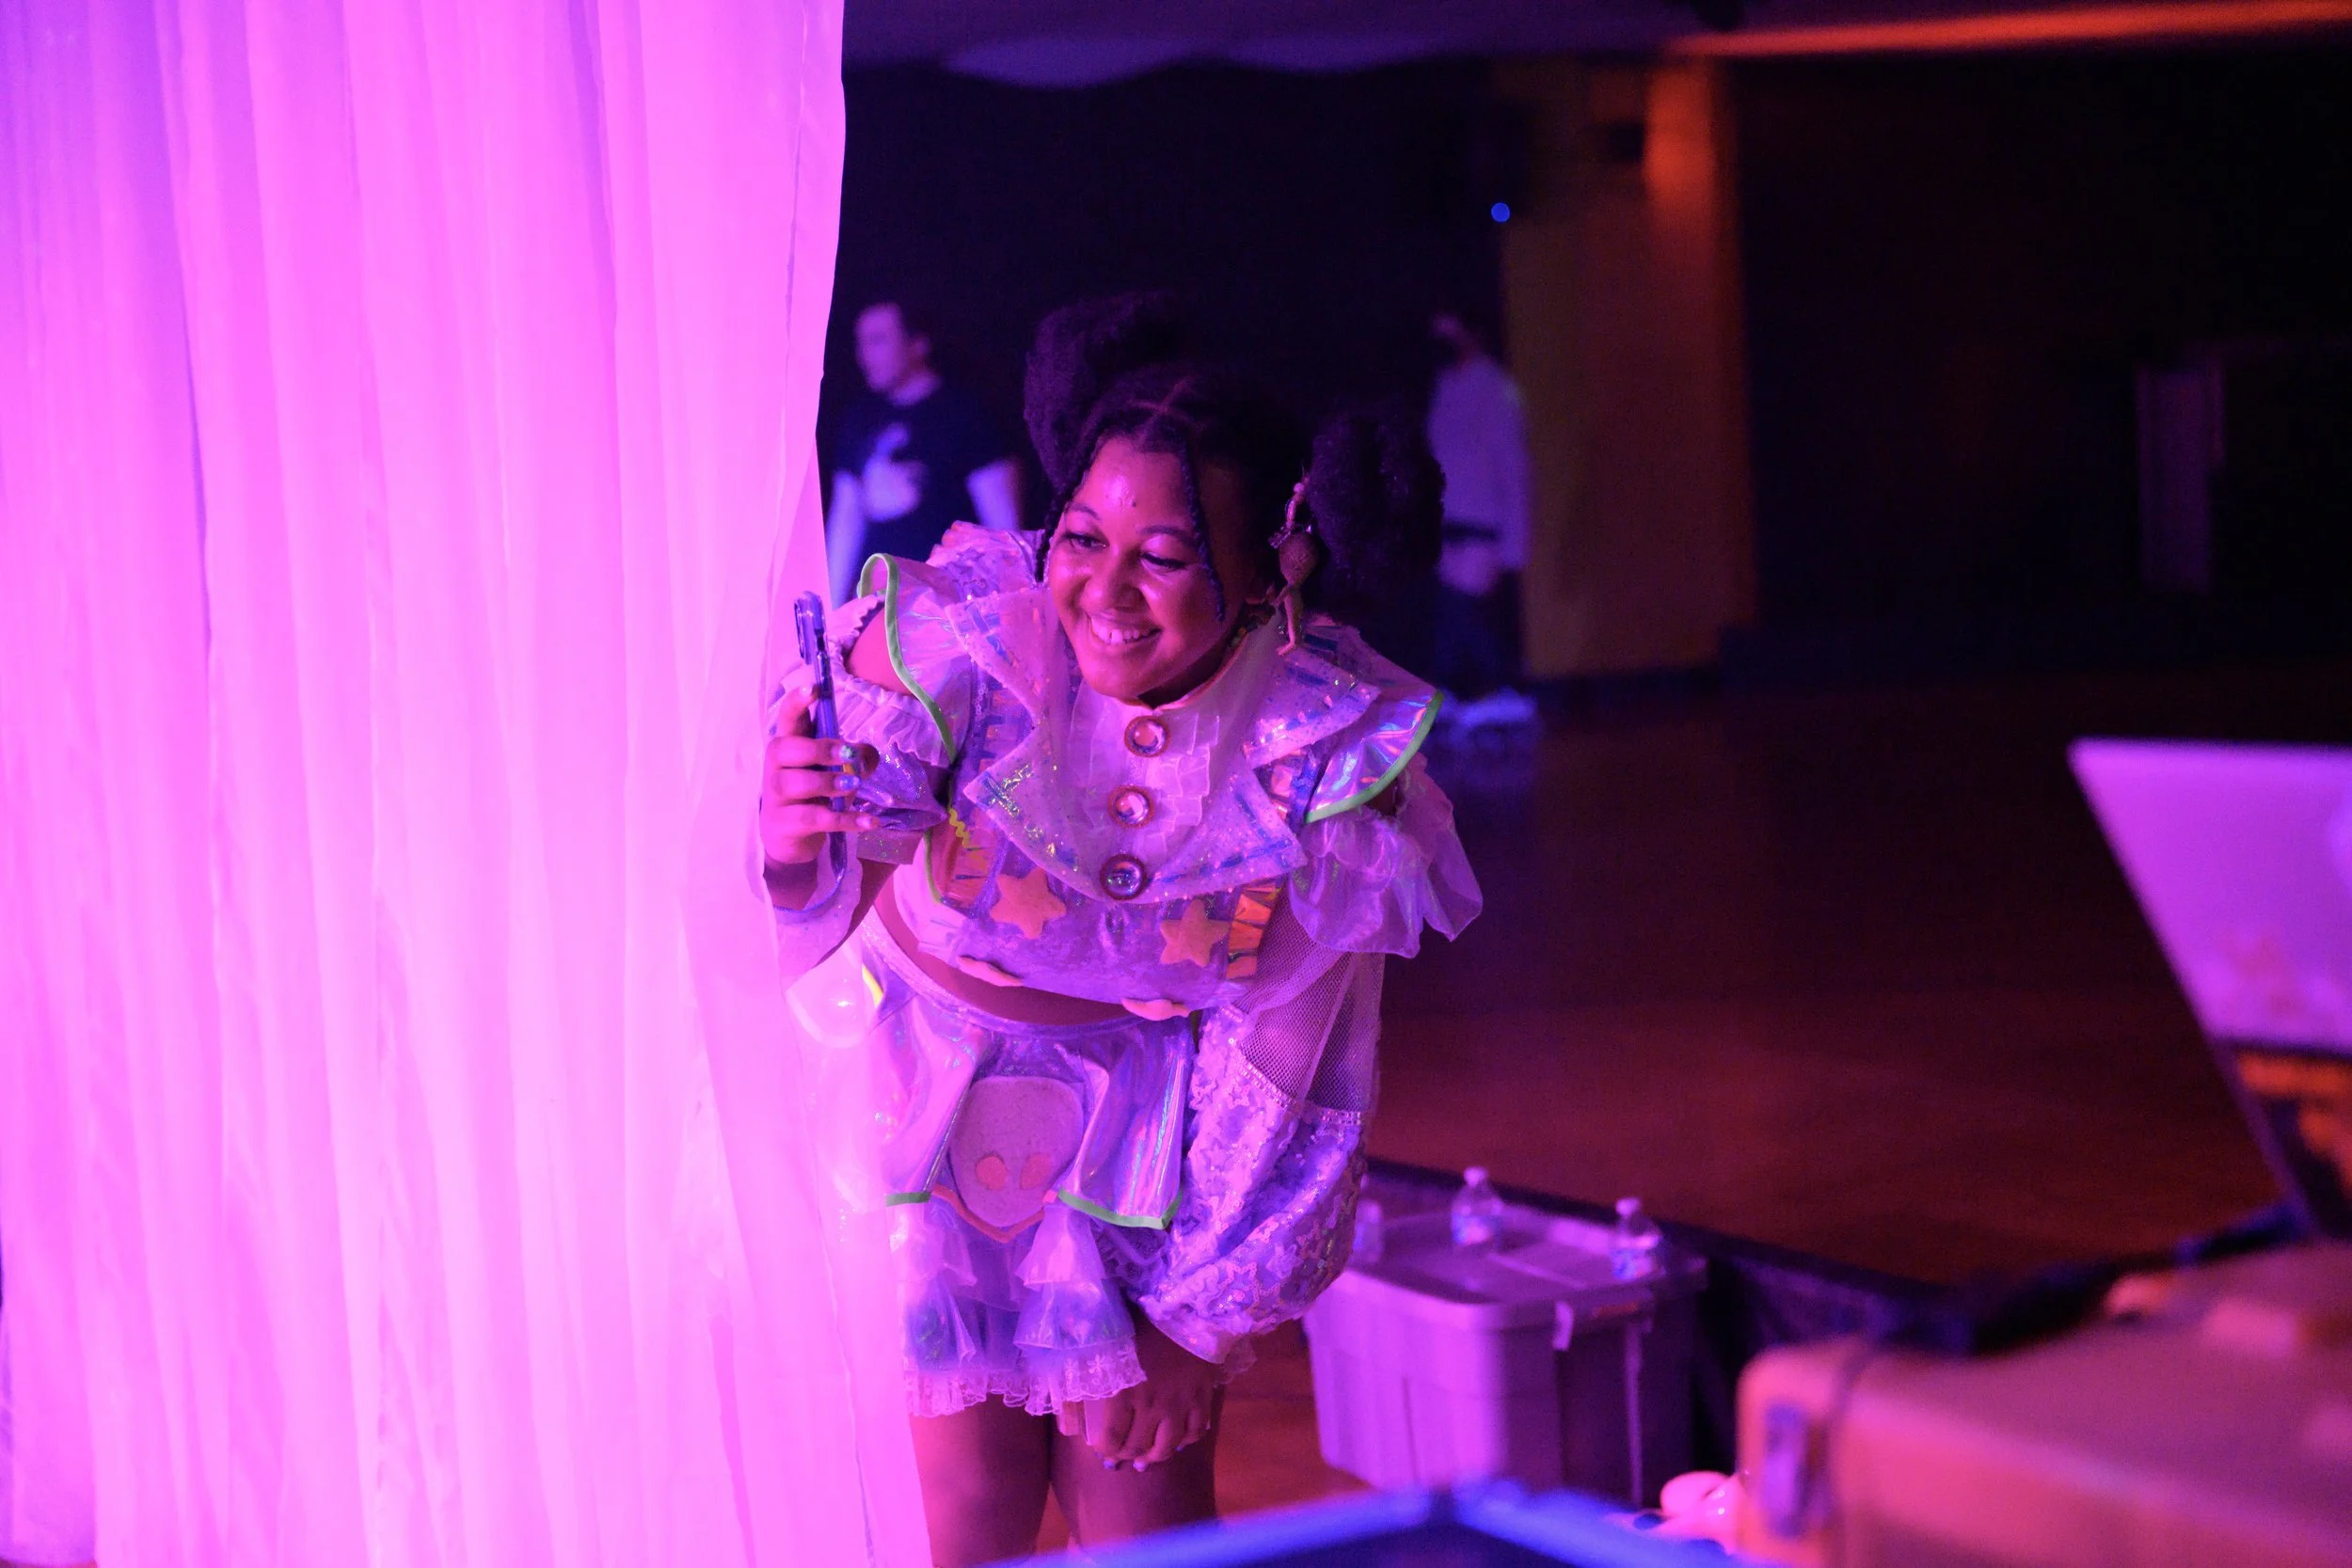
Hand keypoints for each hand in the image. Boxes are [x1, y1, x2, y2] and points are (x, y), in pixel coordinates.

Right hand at [759, 687, 876, 877]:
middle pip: (784, 748)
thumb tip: (866, 754)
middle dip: (817, 748)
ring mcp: (776, 796)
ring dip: (827, 782)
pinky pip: (815, 819)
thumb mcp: (836, 770)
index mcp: (788, 745)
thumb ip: (856, 757)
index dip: (797, 702)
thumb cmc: (812, 794)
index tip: (812, 689)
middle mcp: (777, 767)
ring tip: (853, 783)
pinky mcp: (785, 824)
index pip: (787, 718)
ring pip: (795, 783)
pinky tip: (870, 821)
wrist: (788, 838)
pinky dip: (845, 820)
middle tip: (847, 753)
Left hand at [1056, 1316, 1216, 1469]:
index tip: (1101, 1445)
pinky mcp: (1201, 1397)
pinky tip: (1177, 1439)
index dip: (1104, 1449)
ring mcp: (1179, 1405)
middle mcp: (1151, 1406)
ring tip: (1146, 1457)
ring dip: (1153, 1456)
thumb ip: (1079, 1385)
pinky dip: (1185, 1440)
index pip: (1110, 1439)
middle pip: (1137, 1447)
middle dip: (1125, 1454)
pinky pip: (1195, 1431)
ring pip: (1167, 1448)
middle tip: (1121, 1453)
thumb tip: (1067, 1425)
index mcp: (1123, 1394)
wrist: (1183, 1305)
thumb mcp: (1101, 1349)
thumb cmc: (1137, 1322)